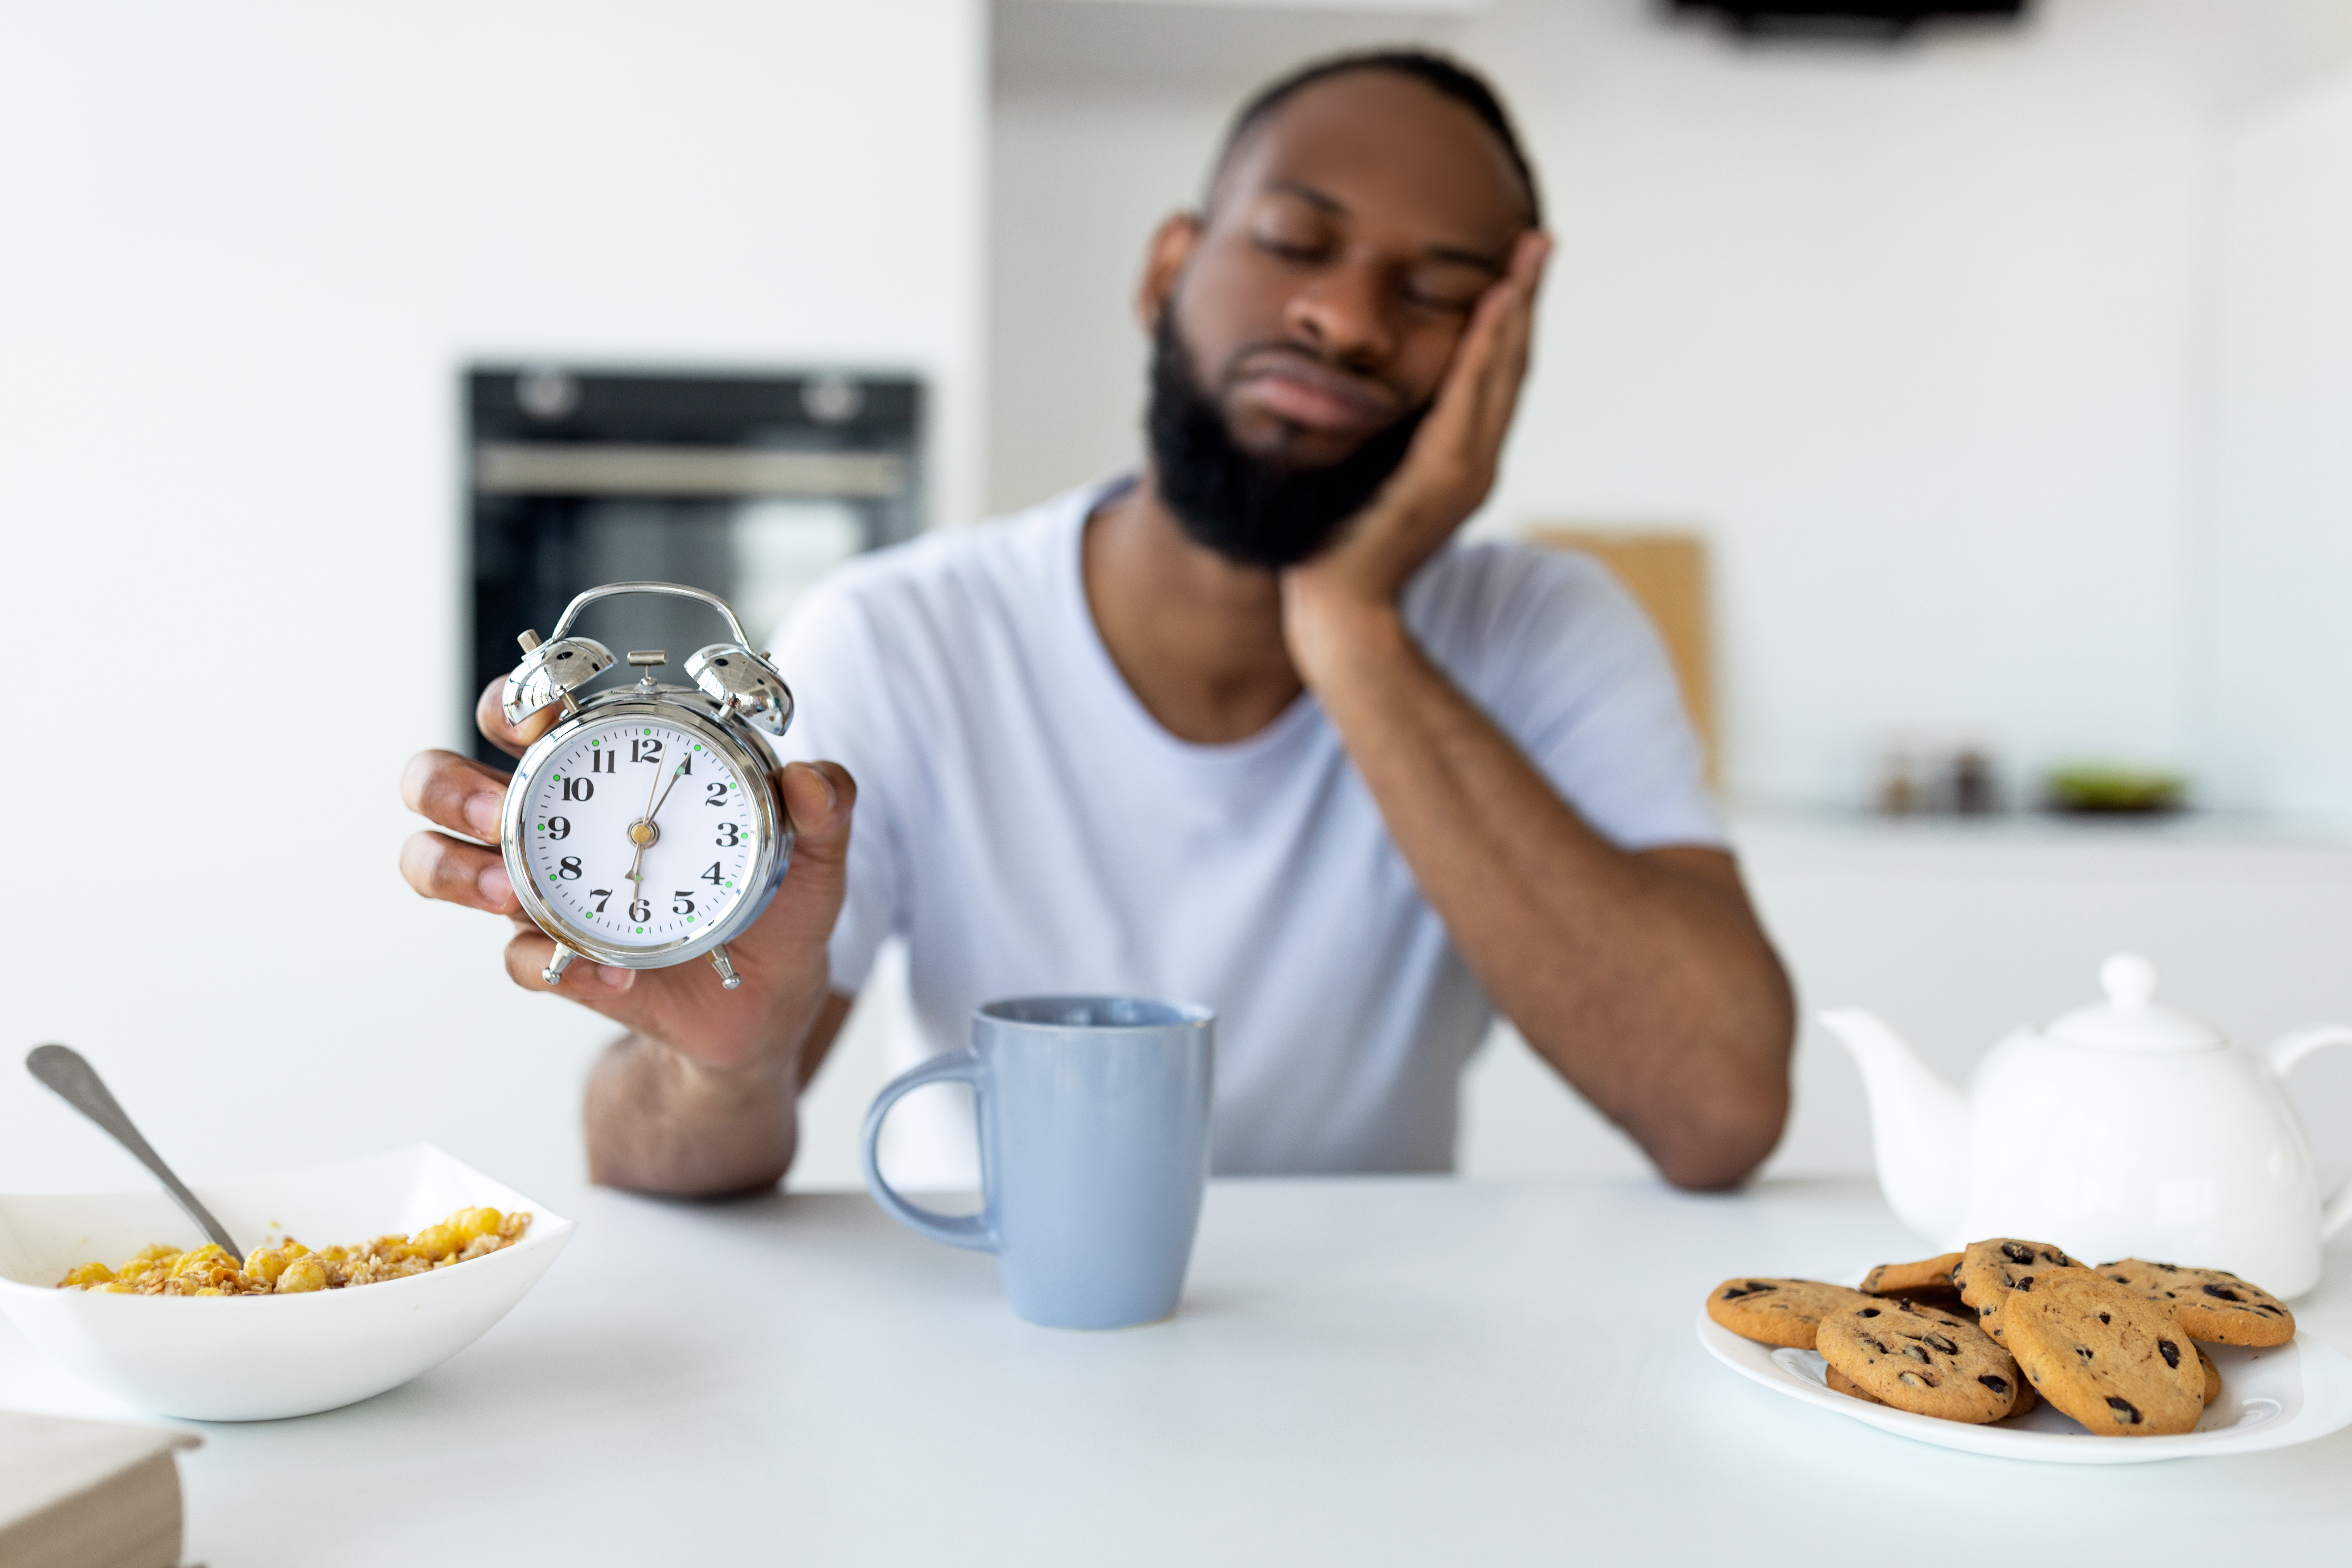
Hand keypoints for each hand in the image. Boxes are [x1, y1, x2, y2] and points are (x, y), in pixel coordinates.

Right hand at [398, 677, 856, 1077]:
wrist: (772, 998)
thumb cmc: (777, 905)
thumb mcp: (815, 853)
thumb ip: (825, 807)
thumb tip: (814, 780)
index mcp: (601, 772)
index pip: (522, 711)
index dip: (512, 697)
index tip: (540, 707)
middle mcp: (550, 823)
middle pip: (441, 781)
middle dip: (446, 786)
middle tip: (496, 809)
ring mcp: (542, 893)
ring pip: (438, 864)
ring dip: (454, 871)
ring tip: (508, 892)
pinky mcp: (559, 961)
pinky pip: (522, 961)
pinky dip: (559, 967)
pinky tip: (612, 975)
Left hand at [1282, 229, 1551, 679]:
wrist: (1340, 607)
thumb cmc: (1343, 545)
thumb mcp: (1375, 476)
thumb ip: (1392, 442)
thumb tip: (1381, 399)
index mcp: (1462, 459)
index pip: (1495, 376)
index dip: (1511, 322)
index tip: (1518, 269)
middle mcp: (1476, 461)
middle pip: (1511, 364)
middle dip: (1527, 300)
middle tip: (1539, 241)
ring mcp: (1465, 469)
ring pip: (1499, 374)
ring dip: (1515, 312)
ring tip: (1526, 259)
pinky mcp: (1441, 475)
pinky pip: (1467, 399)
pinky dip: (1484, 351)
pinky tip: (1494, 308)